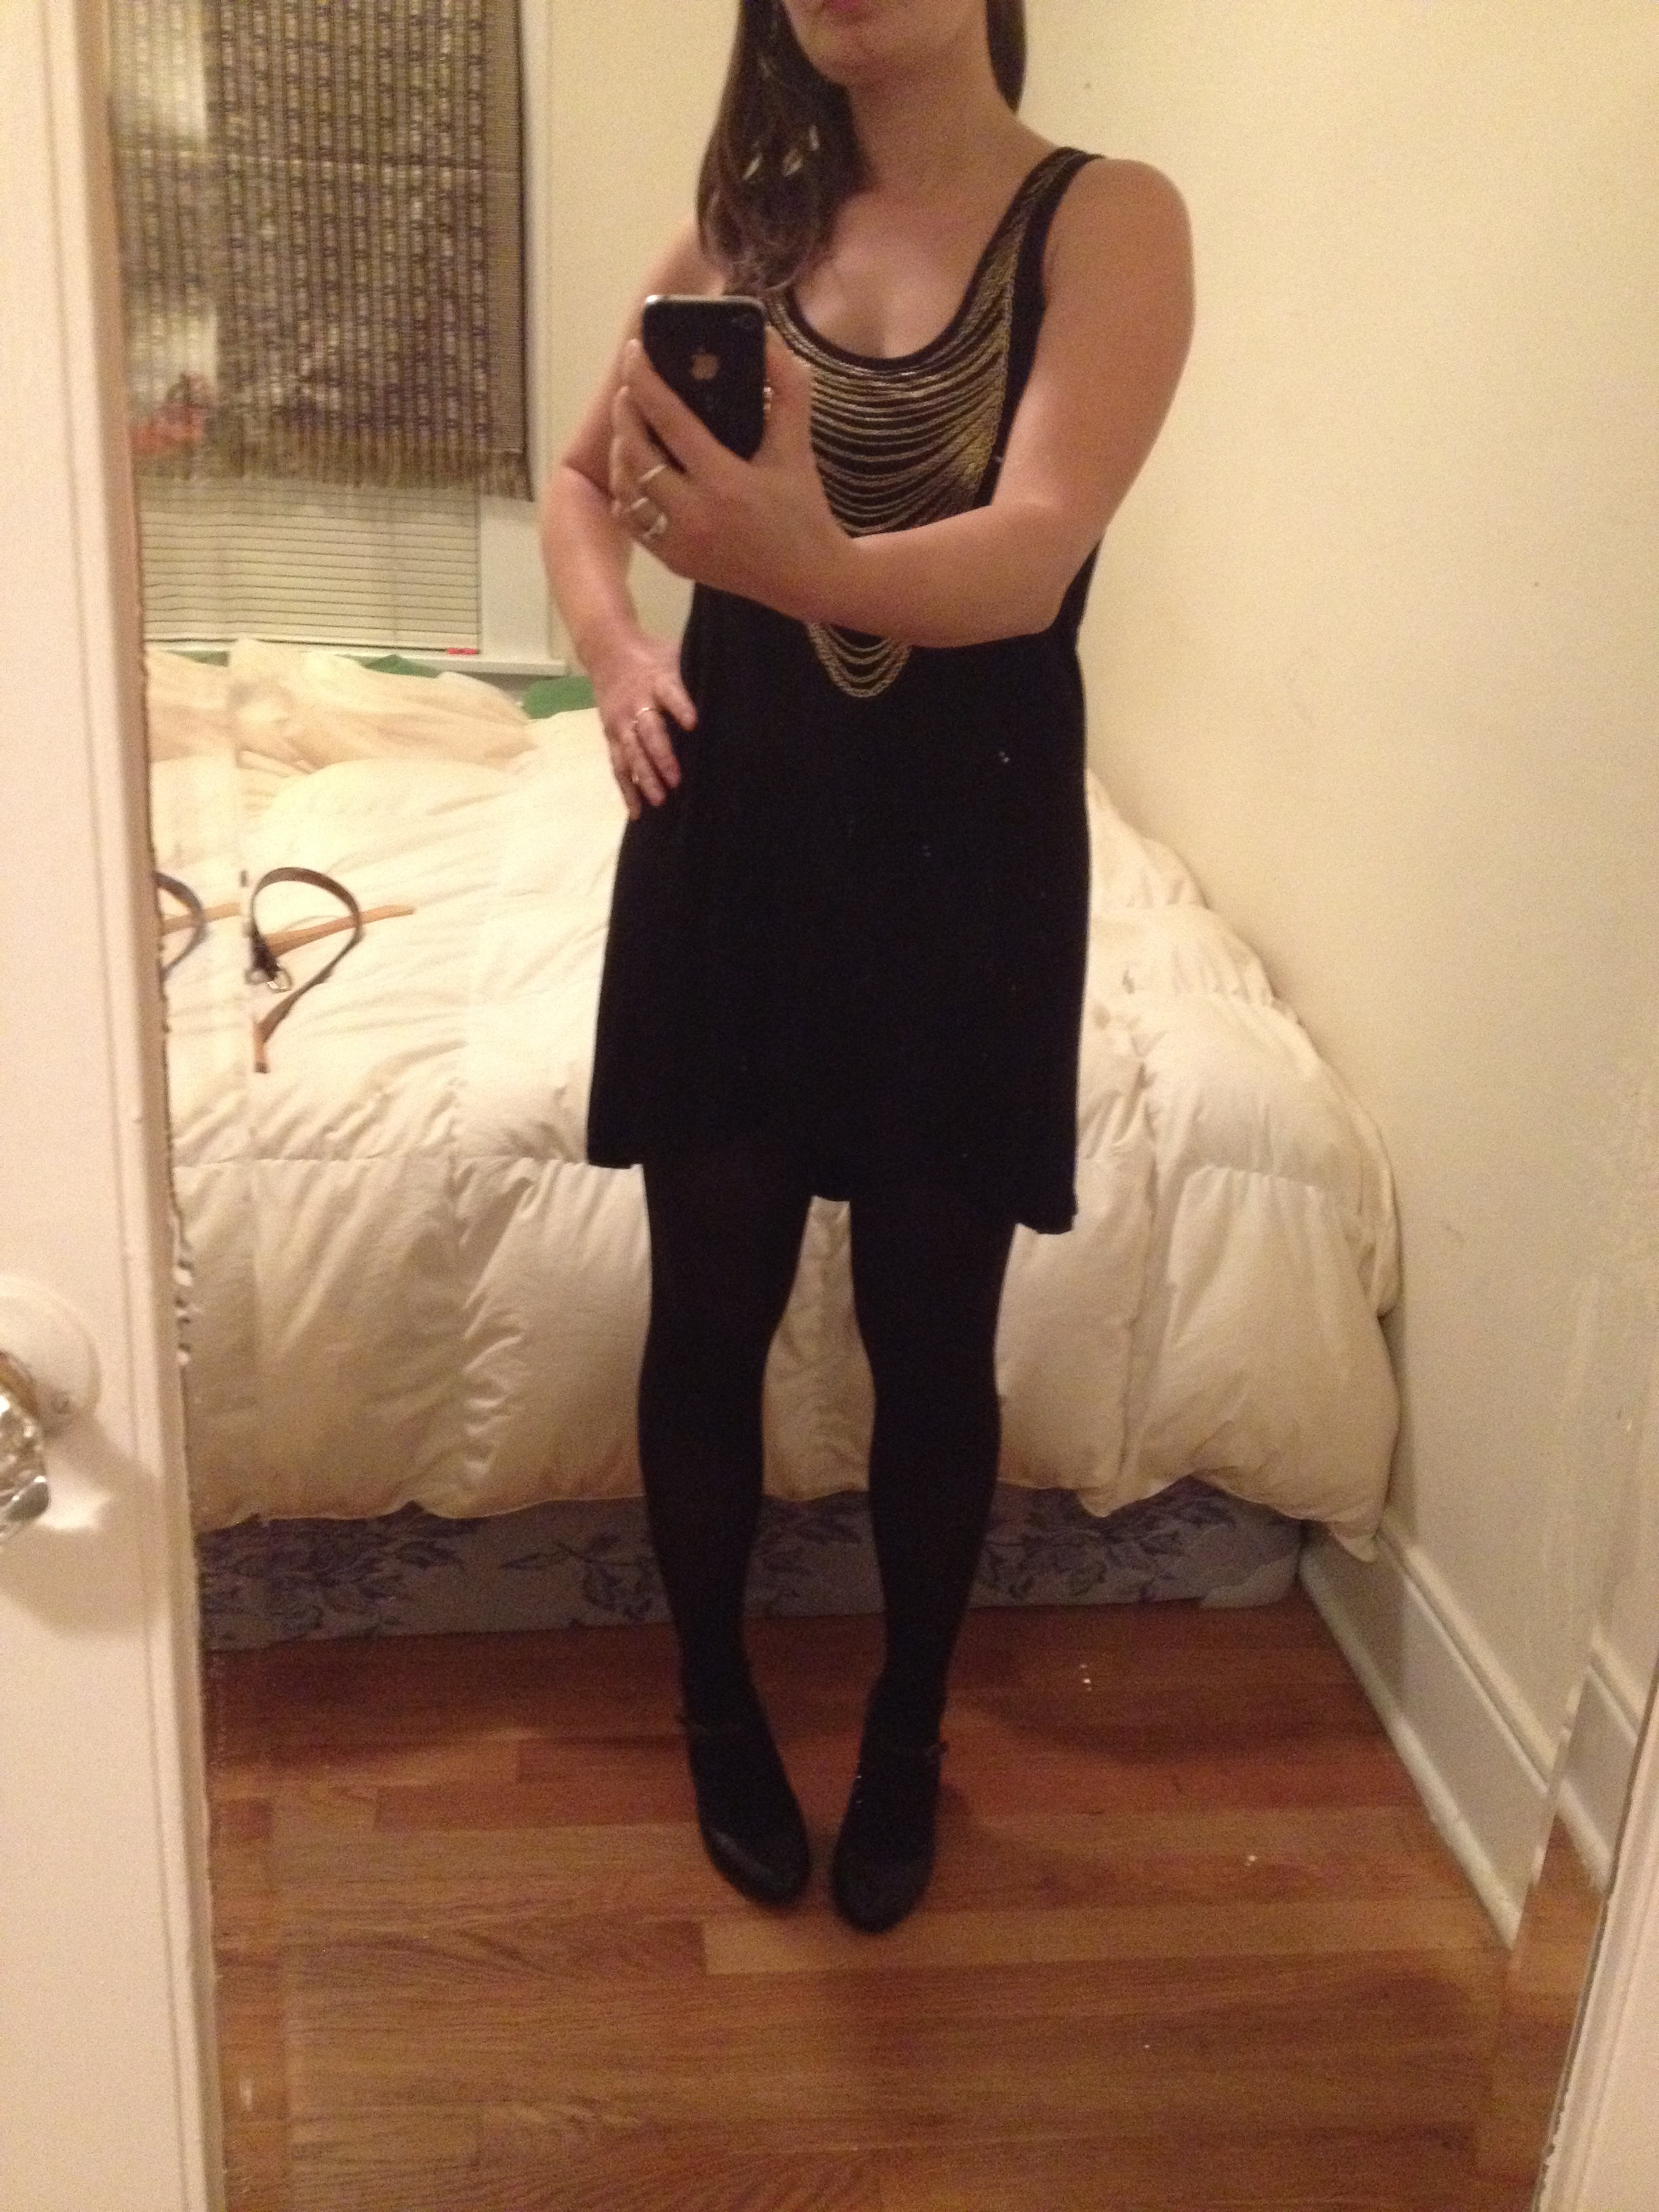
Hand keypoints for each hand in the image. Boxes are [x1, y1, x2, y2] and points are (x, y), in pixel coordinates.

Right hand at [586, 632, 694, 819]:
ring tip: (660, 800)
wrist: (608, 650)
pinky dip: (627, 789)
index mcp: (658, 680)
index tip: (693, 723)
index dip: (681, 706)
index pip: (670, 693)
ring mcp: (621, 722)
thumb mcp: (676, 655)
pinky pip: (619, 766)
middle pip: (649, 731)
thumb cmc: (655, 657)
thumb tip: (736, 684)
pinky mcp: (611, 737)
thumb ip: (697, 673)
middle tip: (676, 779)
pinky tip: (638, 811)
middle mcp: (637, 703)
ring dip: (645, 777)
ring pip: (631, 753)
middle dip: (662, 756)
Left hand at [608, 330, 846, 619]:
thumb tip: (764, 336)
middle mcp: (694, 515)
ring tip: (631, 426)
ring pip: (626, 488)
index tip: (633, 351)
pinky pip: (631, 520)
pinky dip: (626, 491)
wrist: (807, 578)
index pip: (669, 420)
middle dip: (625, 413)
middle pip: (636, 453)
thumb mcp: (798, 445)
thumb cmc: (804, 508)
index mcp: (724, 482)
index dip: (645, 381)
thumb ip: (787, 386)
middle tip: (630, 388)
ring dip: (621, 452)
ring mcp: (679, 542)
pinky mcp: (673, 561)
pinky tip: (636, 471)